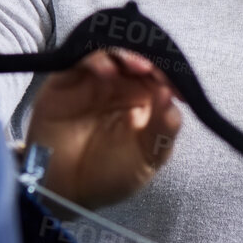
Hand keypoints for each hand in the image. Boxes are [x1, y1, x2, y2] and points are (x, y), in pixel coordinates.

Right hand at [25, 48, 182, 209]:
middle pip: (138, 55)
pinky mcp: (65, 79)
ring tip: (137, 67)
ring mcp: (93, 78)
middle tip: (154, 70)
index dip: (171, 74)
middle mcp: (121, 83)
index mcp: (145, 98)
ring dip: (126, 54)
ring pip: (111, 51)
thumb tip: (173, 98)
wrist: (66, 192)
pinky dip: (94, 59)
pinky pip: (80, 58)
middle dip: (150, 57)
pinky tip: (106, 71)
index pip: (162, 74)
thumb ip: (163, 130)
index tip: (178, 86)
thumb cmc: (110, 175)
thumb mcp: (146, 158)